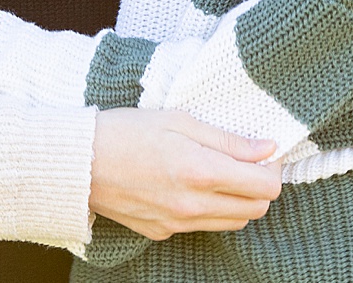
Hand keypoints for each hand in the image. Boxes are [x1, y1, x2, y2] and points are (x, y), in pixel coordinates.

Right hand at [89, 108, 281, 239]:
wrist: (78, 162)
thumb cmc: (125, 131)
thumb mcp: (178, 120)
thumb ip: (227, 139)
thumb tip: (267, 148)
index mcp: (201, 172)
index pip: (266, 186)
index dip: (274, 169)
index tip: (265, 153)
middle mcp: (194, 205)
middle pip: (256, 209)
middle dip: (261, 186)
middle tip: (248, 162)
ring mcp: (178, 223)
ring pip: (233, 222)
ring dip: (239, 200)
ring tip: (221, 173)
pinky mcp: (162, 232)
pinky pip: (202, 226)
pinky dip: (209, 209)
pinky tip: (191, 185)